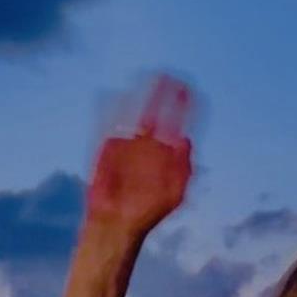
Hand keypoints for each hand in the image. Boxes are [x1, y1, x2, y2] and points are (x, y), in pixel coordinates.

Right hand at [87, 76, 193, 237]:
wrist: (119, 221)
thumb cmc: (149, 210)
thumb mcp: (175, 192)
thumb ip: (184, 167)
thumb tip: (186, 138)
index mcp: (167, 153)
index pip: (179, 123)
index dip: (185, 106)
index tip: (188, 88)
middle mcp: (149, 143)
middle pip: (157, 111)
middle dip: (163, 93)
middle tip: (168, 75)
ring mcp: (129, 143)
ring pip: (135, 113)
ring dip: (141, 95)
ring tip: (145, 78)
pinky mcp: (108, 147)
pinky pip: (110, 125)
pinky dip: (111, 110)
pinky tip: (113, 95)